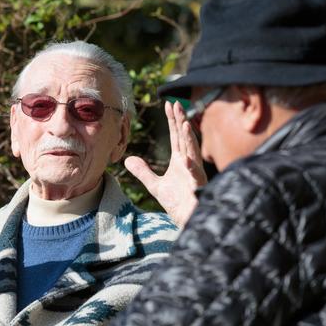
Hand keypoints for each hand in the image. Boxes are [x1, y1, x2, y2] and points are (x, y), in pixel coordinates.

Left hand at [125, 101, 206, 227]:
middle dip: (181, 121)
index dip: (173, 120)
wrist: (189, 221)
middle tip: (176, 104)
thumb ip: (143, 172)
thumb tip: (128, 160)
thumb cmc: (178, 203)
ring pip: (193, 153)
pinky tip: (186, 160)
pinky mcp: (198, 188)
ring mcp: (195, 174)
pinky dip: (191, 169)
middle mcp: (190, 163)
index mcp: (181, 161)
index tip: (169, 104)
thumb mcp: (155, 186)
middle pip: (185, 138)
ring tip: (184, 123)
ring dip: (189, 139)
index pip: (176, 136)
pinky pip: (195, 177)